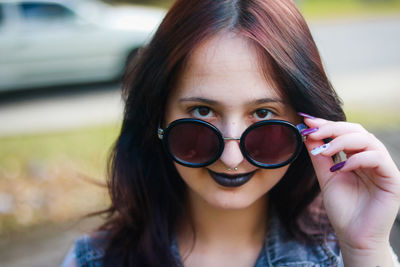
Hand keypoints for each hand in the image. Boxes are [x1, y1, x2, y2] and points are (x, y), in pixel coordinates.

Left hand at [301, 115, 399, 265]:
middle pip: (357, 131)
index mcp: (357, 156)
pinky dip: (357, 159)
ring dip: (342, 141)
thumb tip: (307, 134)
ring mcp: (383, 168)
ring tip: (323, 150)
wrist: (354, 236)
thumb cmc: (342, 209)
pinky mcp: (392, 179)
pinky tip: (340, 167)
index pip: (344, 132)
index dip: (326, 124)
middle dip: (332, 128)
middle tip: (313, 131)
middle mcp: (372, 158)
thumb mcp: (326, 178)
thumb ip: (319, 157)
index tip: (306, 120)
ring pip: (368, 140)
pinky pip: (377, 159)